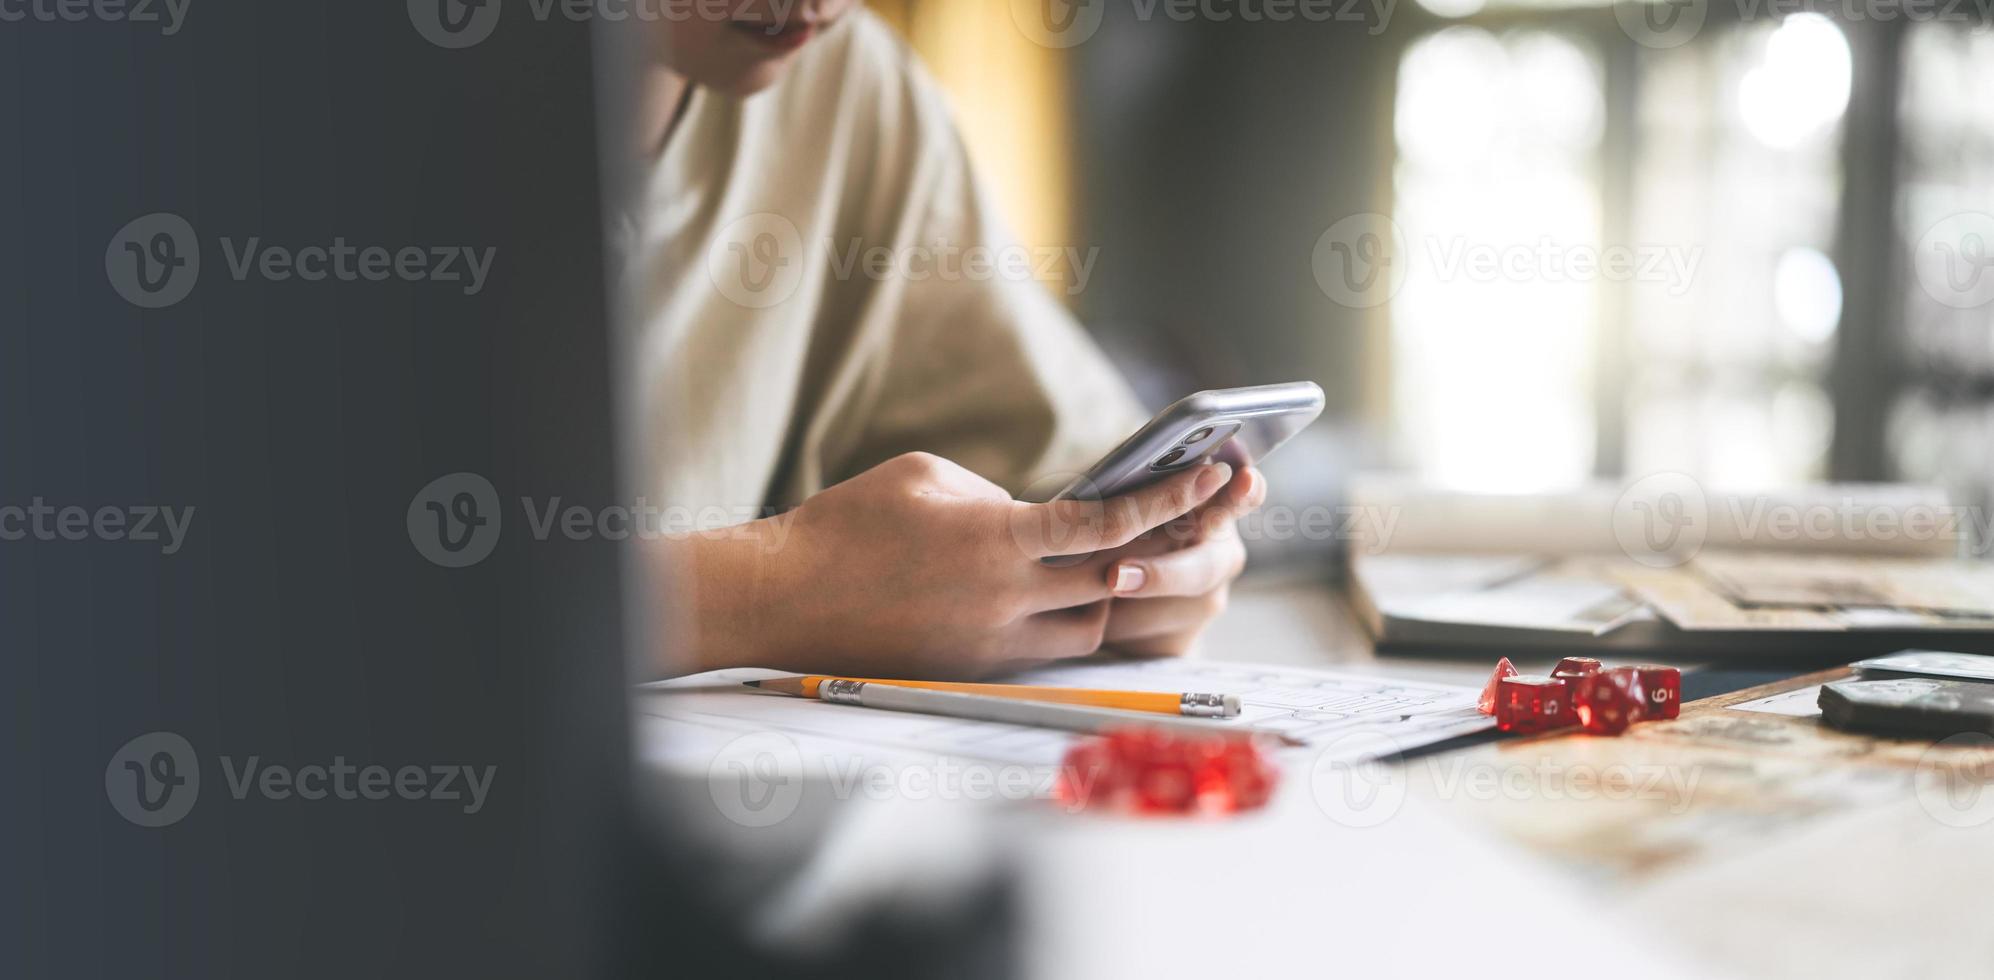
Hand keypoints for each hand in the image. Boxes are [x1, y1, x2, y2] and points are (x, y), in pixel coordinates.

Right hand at [659, 452, 1233, 678]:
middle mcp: (1006, 599)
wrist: (784, 598)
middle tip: (1211, 519)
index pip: (1107, 522)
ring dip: (1119, 596)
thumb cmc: (847, 524)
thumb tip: (1040, 518)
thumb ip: (999, 495)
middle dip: (1169, 547)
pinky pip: (1048, 651)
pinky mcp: (975, 669)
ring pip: (1092, 627)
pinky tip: (1082, 600)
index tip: (1215, 476)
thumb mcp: (929, 477)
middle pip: (1116, 579)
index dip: (1169, 498)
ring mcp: (992, 642)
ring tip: (1144, 560)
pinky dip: (1072, 625)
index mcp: (999, 539)